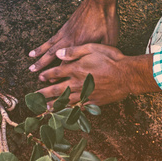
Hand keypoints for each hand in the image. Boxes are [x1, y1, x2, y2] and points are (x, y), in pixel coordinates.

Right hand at [30, 0, 117, 72]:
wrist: (100, 1)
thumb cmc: (107, 20)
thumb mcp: (110, 39)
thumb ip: (103, 53)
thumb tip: (103, 65)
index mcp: (81, 46)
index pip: (68, 64)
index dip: (60, 74)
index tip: (52, 83)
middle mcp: (70, 41)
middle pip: (53, 56)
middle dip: (43, 66)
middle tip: (34, 74)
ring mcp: (66, 33)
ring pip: (49, 47)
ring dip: (39, 56)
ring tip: (30, 63)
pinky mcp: (66, 27)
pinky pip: (51, 38)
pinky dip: (43, 44)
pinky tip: (37, 49)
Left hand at [36, 44, 155, 105]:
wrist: (128, 75)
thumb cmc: (112, 59)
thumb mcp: (92, 48)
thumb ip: (74, 51)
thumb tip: (58, 53)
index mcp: (76, 68)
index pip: (57, 72)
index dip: (46, 75)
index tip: (39, 78)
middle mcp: (78, 83)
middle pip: (57, 89)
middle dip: (44, 93)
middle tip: (34, 97)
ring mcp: (86, 93)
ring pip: (66, 100)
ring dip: (54, 104)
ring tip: (45, 107)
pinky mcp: (94, 101)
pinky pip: (79, 107)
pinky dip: (71, 110)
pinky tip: (66, 112)